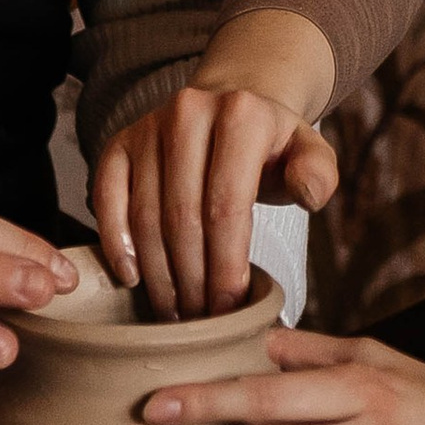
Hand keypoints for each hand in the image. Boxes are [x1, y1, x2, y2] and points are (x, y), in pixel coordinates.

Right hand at [92, 10, 338, 316]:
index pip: (227, 205)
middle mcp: (190, 111)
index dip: (225, 265)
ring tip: (176, 311)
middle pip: (183, 216)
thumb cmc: (269, 147)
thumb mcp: (307, 154)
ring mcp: (149, 125)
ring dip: (159, 273)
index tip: (229, 308)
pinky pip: (107, 198)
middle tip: (201, 319)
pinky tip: (131, 277)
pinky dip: (115, 242)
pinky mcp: (120, 142)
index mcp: (242, 114)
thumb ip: (317, 174)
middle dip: (192, 278)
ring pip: (146, 215)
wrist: (230, 105)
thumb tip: (309, 194)